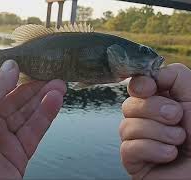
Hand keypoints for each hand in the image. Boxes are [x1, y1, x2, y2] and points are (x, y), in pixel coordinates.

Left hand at [0, 60, 66, 178]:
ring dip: (43, 98)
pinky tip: (54, 100)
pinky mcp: (17, 155)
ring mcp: (2, 139)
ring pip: (27, 114)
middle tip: (50, 71)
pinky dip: (46, 115)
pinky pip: (34, 131)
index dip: (11, 73)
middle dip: (33, 85)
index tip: (28, 61)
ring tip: (59, 83)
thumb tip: (10, 66)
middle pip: (15, 99)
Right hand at [119, 63, 190, 178]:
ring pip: (126, 126)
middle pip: (128, 104)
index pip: (135, 87)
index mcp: (159, 103)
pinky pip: (128, 148)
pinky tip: (169, 155)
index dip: (139, 85)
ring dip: (157, 133)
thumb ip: (176, 77)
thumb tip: (149, 75)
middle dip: (153, 109)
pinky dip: (151, 150)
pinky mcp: (133, 161)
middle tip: (176, 118)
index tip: (152, 88)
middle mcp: (145, 120)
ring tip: (178, 142)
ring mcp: (137, 140)